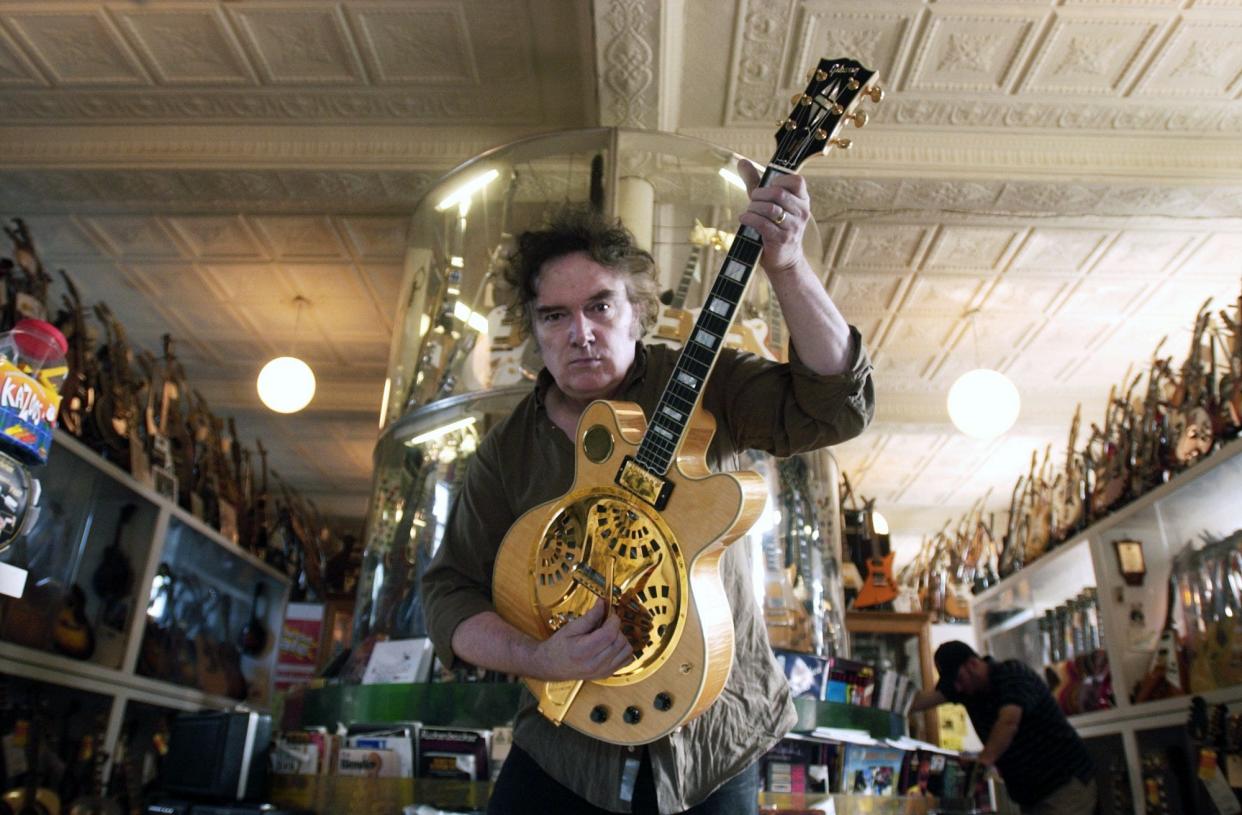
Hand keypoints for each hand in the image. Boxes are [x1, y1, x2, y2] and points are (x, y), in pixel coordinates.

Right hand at [531, 598, 633, 680]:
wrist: (550, 666)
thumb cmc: (558, 647)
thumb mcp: (571, 627)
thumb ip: (590, 616)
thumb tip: (603, 603)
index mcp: (584, 651)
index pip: (609, 634)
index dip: (613, 620)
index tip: (610, 613)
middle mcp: (595, 664)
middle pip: (620, 641)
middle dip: (616, 627)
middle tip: (606, 622)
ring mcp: (603, 672)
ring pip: (626, 651)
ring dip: (621, 638)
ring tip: (608, 634)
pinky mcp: (607, 674)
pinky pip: (626, 660)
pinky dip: (623, 650)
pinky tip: (612, 645)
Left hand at [736, 159, 810, 276]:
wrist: (783, 258)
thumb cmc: (774, 226)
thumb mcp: (767, 202)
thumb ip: (755, 182)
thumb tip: (742, 161)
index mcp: (802, 199)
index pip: (797, 180)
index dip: (778, 180)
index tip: (767, 187)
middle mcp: (802, 212)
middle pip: (778, 193)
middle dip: (759, 195)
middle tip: (752, 200)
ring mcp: (793, 226)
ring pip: (770, 208)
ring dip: (753, 208)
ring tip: (748, 211)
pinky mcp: (782, 239)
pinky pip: (763, 224)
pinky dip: (749, 219)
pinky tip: (744, 219)